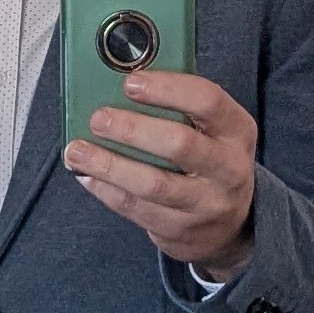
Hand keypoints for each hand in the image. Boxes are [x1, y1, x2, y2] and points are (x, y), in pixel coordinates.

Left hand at [63, 71, 256, 280]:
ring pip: (152, 184)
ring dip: (109, 165)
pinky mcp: (180, 230)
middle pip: (179, 145)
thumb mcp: (212, 131)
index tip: (130, 83)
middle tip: (98, 119)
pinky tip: (86, 175)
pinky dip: (106, 190)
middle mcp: (228, 168)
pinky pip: (136, 208)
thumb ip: (179, 107)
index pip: (208, 101)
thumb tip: (121, 84)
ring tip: (77, 151)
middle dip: (132, 130)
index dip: (167, 89)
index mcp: (236, 131)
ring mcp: (206, 204)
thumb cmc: (210, 161)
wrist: (229, 226)